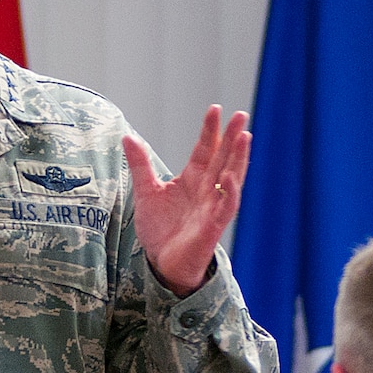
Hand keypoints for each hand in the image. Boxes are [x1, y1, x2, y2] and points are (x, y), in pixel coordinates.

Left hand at [124, 105, 250, 296]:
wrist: (162, 263)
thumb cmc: (160, 230)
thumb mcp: (147, 193)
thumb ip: (141, 166)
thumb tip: (128, 137)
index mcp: (192, 179)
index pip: (205, 150)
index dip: (210, 130)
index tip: (215, 109)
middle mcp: (206, 190)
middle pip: (223, 158)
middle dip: (232, 137)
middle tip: (242, 114)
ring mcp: (212, 206)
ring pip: (231, 178)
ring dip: (239, 159)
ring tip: (245, 137)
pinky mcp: (213, 225)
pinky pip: (226, 207)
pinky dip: (229, 192)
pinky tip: (228, 175)